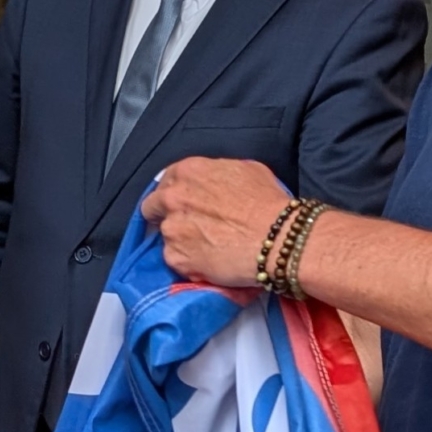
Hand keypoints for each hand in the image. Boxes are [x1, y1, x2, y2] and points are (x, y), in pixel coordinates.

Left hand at [141, 158, 290, 288]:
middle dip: (165, 215)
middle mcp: (172, 198)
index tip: (184, 204)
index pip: (165, 181)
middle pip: (152, 207)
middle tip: (188, 225)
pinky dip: (189, 262)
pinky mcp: (175, 258)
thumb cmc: (269, 201)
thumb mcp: (245, 170)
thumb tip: (212, 184)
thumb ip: (217, 174)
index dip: (175, 193)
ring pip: (166, 236)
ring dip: (181, 240)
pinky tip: (210, 261)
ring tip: (206, 247)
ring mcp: (171, 230)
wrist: (278, 238)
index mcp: (188, 171)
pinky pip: (176, 260)